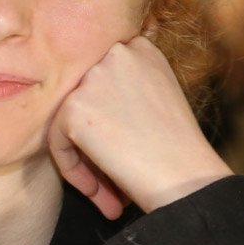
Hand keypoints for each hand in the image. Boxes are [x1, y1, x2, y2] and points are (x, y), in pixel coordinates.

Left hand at [49, 35, 230, 218]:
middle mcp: (115, 55)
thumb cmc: (179, 148)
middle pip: (86, 99)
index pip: (105, 80)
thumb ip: (125, 90)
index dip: (109, 117)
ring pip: (69, 121)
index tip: (124, 148)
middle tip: (113, 181)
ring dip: (86, 161)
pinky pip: (58, 142)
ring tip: (109, 195)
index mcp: (139, 50)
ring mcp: (93, 78)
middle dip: (94, 141)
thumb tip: (92, 106)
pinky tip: (98, 194)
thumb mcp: (159, 98)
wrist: (185, 176)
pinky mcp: (74, 107)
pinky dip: (73, 171)